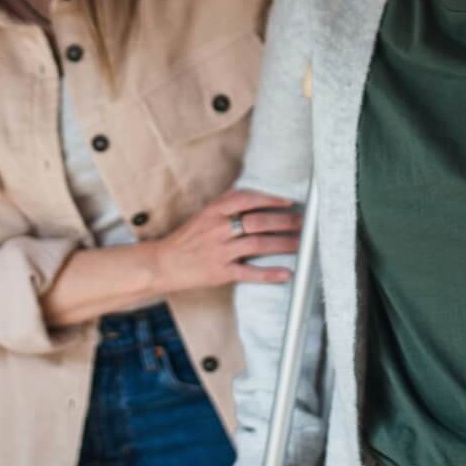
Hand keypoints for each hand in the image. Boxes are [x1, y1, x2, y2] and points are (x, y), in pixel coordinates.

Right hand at [150, 189, 301, 293]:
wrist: (163, 264)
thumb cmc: (186, 239)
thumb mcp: (203, 214)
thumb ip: (225, 203)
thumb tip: (250, 191)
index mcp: (214, 211)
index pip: (247, 199)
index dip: (270, 199)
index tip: (289, 200)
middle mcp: (218, 229)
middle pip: (257, 221)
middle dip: (284, 221)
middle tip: (302, 222)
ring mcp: (220, 251)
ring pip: (258, 244)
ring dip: (283, 243)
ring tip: (301, 243)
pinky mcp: (221, 272)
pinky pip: (249, 272)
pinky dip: (270, 273)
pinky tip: (286, 274)